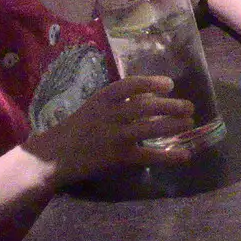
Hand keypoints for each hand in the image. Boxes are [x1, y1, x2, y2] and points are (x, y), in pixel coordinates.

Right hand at [25, 76, 194, 183]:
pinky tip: (185, 155)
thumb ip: (120, 101)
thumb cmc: (77, 128)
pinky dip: (168, 156)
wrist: (51, 158)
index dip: (152, 83)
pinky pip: (147, 155)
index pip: (129, 85)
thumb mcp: (95, 107)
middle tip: (189, 106)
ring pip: (149, 128)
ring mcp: (113, 137)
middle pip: (145, 107)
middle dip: (170, 105)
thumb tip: (152, 96)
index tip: (169, 84)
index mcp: (102, 99)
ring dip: (173, 125)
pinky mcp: (117, 158)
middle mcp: (109, 115)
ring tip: (190, 122)